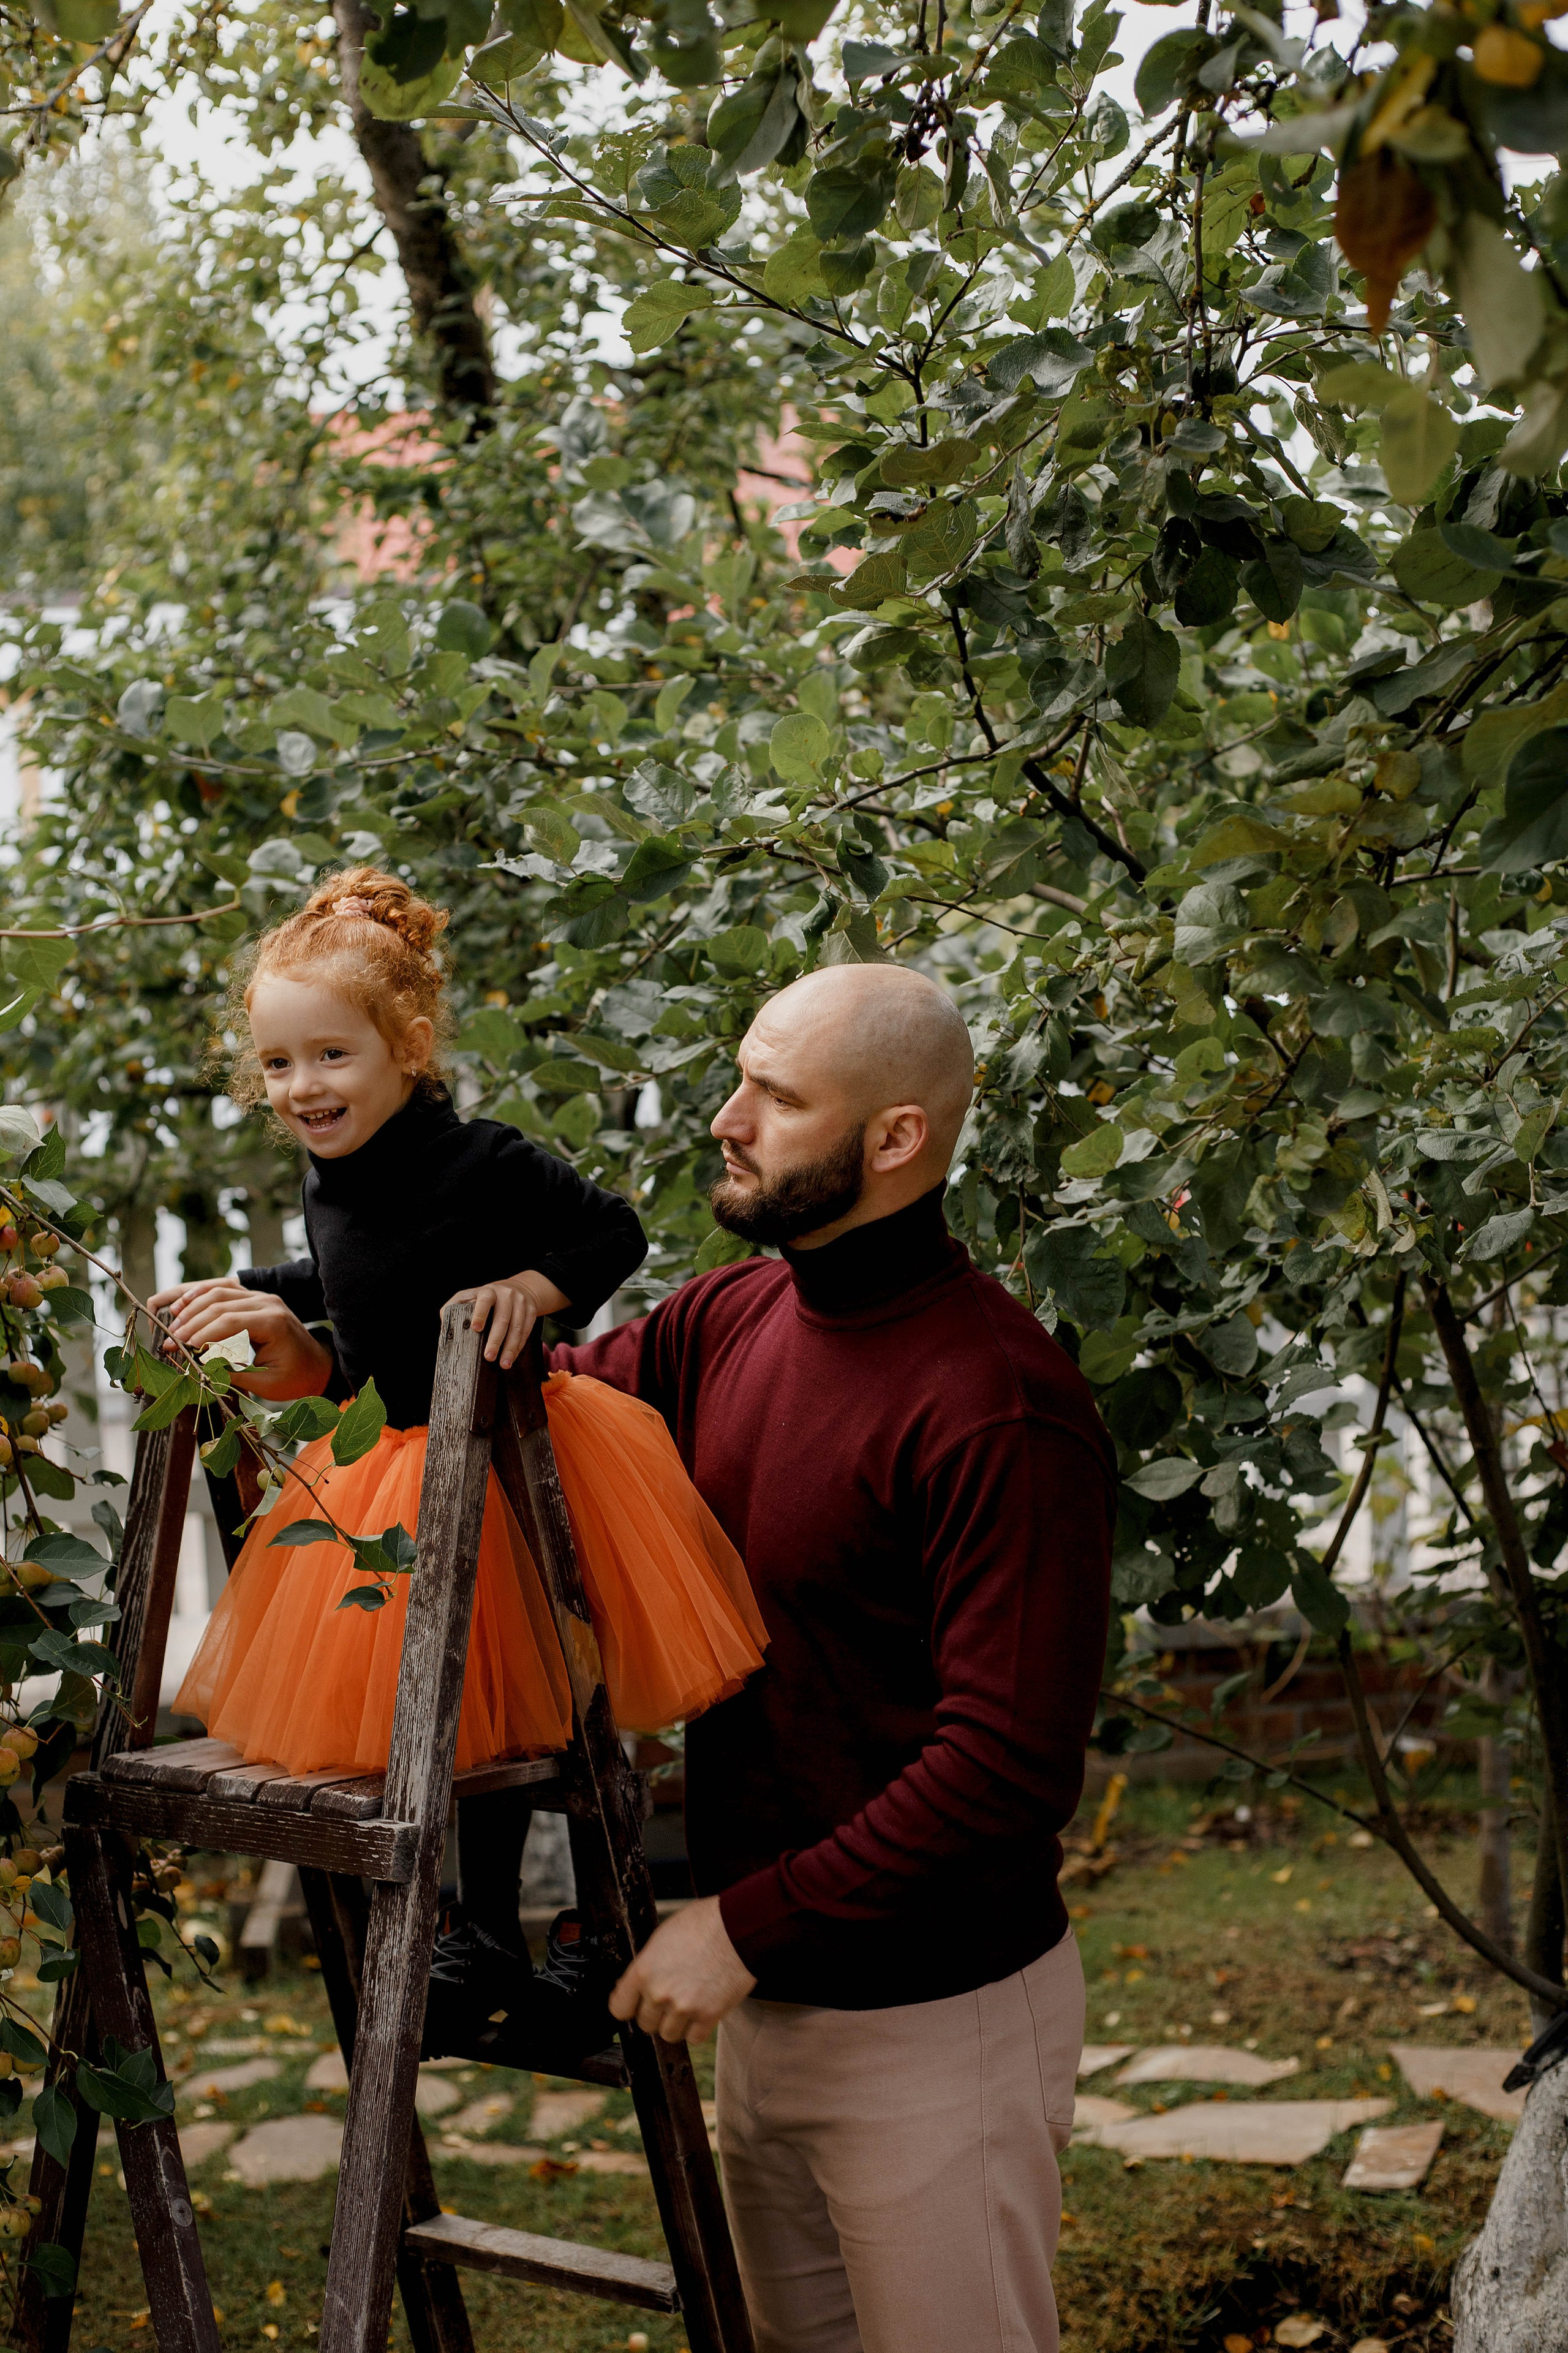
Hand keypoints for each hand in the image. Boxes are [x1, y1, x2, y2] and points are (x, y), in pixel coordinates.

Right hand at [148, 1278, 334, 1400]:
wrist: (315, 1365)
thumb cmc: (294, 1378)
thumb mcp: (264, 1384)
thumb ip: (232, 1374)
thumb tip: (197, 1366)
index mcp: (274, 1322)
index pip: (230, 1321)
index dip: (201, 1334)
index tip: (179, 1349)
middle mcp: (267, 1302)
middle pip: (220, 1303)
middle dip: (191, 1323)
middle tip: (169, 1342)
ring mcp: (261, 1296)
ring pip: (219, 1291)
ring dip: (192, 1307)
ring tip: (171, 1327)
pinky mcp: (253, 1298)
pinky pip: (224, 1289)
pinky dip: (201, 1294)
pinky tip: (181, 1305)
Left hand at [443, 1271, 569, 1369]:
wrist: (520, 1288)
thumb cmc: (488, 1298)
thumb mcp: (470, 1296)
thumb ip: (455, 1308)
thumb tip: (445, 1327)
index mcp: (488, 1291)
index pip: (484, 1300)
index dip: (480, 1313)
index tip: (476, 1329)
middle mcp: (506, 1295)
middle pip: (502, 1319)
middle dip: (496, 1340)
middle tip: (488, 1357)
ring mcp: (521, 1303)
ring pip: (516, 1328)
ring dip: (510, 1348)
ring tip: (504, 1364)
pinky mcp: (531, 1311)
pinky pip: (525, 1331)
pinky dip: (518, 1346)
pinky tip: (512, 1357)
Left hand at [608, 1896, 755, 2044]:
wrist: (738, 1928)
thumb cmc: (703, 1924)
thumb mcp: (663, 1936)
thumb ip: (648, 1964)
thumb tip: (637, 1983)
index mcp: (644, 1971)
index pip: (619, 2008)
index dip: (628, 2006)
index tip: (635, 2004)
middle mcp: (659, 1993)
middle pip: (645, 2024)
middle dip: (655, 2013)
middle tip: (669, 1999)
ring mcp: (684, 2008)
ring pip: (668, 2034)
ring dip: (676, 2023)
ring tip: (687, 2004)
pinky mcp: (708, 2016)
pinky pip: (694, 2038)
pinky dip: (697, 2029)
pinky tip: (701, 2011)